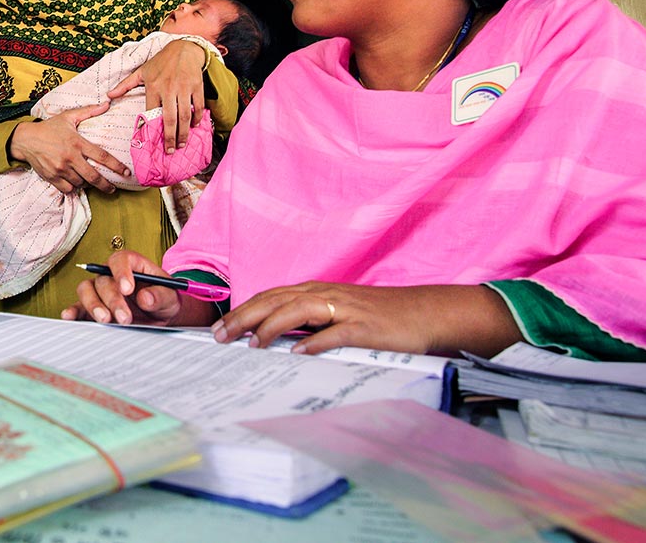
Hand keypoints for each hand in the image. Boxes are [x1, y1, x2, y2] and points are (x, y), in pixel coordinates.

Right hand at [7, 104, 129, 194]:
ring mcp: (60, 169)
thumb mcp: (68, 117)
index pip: (101, 156)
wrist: (25, 139)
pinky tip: (75, 182)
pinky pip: (68, 188)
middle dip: (106, 185)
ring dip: (87, 184)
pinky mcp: (52, 177)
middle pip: (93, 177)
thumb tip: (107, 104)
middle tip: (113, 189)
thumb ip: (88, 111)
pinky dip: (73, 187)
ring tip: (89, 180)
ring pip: (80, 183)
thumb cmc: (49, 127)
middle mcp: (70, 157)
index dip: (116, 166)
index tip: (126, 172)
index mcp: (77, 142)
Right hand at [62, 250, 211, 326]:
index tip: (127, 289)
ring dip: (93, 305)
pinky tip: (70, 317)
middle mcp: (111, 274)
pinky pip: (78, 306)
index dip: (121, 272)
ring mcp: (100, 291)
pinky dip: (73, 311)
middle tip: (125, 317)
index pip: (120, 260)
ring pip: (86, 289)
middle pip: (103, 280)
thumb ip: (161, 296)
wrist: (160, 317)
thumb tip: (145, 298)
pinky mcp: (92, 307)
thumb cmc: (164, 300)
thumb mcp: (171, 298)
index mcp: (131, 264)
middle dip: (113, 300)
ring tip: (105, 320)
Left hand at [107, 40, 209, 152]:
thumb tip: (109, 96)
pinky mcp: (196, 86)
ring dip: (183, 132)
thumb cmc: (161, 62)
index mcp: (153, 87)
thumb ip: (125, 85)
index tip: (154, 142)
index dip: (153, 128)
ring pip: (184, 115)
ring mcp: (183, 88)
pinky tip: (194, 126)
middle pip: (169, 118)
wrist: (183, 48)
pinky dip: (196, 118)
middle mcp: (168, 89)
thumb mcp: (141, 71)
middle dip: (170, 137)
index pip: (152, 112)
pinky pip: (197, 106)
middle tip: (170, 151)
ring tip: (181, 144)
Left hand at [212, 282, 521, 355]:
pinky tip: (298, 352)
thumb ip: (310, 323)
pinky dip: (315, 341)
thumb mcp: (339, 315)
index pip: (271, 297)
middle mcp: (326, 295)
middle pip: (276, 300)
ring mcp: (345, 309)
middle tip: (221, 336)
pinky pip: (335, 332)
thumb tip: (276, 339)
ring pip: (298, 310)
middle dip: (245, 317)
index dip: (243, 310)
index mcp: (317, 292)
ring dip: (272, 326)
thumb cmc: (380, 318)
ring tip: (251, 343)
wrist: (425, 313)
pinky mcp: (365, 327)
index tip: (219, 328)